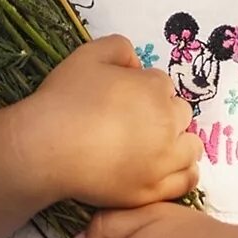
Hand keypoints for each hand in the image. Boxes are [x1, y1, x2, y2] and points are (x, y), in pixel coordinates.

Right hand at [16, 34, 199, 207]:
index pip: (162, 85)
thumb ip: (119, 48)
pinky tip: (167, 168)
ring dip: (178, 142)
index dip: (144, 90)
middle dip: (164, 115)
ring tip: (155, 146)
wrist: (47, 147)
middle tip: (136, 123)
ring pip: (190, 147)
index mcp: (154, 89)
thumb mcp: (88, 54)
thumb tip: (136, 64)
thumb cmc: (65, 99)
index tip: (125, 100)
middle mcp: (167, 123)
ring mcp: (163, 160)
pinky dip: (182, 172)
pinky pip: (186, 180)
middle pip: (181, 115)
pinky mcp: (154, 189)